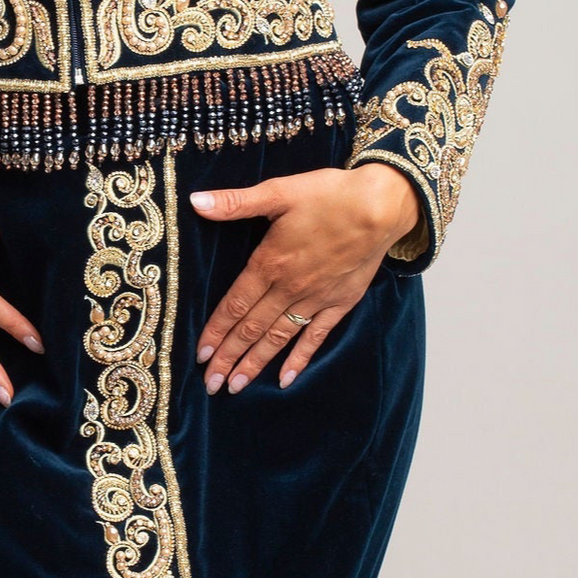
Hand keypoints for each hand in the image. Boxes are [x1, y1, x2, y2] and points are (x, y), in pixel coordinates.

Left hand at [189, 163, 422, 391]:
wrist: (381, 206)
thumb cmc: (331, 195)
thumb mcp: (279, 191)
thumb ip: (236, 202)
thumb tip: (196, 201)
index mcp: (270, 263)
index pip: (235, 305)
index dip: (215, 331)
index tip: (200, 355)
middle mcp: (290, 288)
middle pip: (251, 329)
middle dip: (228, 358)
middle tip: (210, 384)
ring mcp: (316, 299)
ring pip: (278, 338)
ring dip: (255, 364)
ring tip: (235, 386)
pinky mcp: (340, 304)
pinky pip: (315, 337)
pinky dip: (299, 359)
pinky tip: (285, 379)